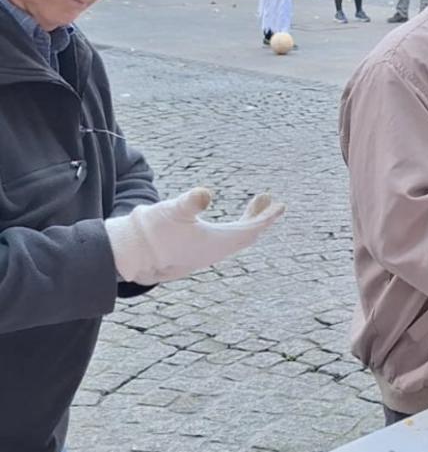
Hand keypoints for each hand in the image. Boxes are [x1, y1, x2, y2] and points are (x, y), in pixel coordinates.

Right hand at [107, 188, 284, 284]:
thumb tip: (205, 193)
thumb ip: (190, 201)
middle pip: (246, 235)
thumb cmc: (149, 232)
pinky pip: (220, 244)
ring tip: (252, 206)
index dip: (267, 216)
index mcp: (216, 243)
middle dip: (259, 218)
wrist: (124, 256)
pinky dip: (230, 231)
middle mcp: (213, 253)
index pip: (251, 229)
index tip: (280, 205)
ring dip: (245, 224)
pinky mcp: (190, 258)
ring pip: (233, 241)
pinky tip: (222, 225)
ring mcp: (202, 257)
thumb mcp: (171, 211)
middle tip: (266, 200)